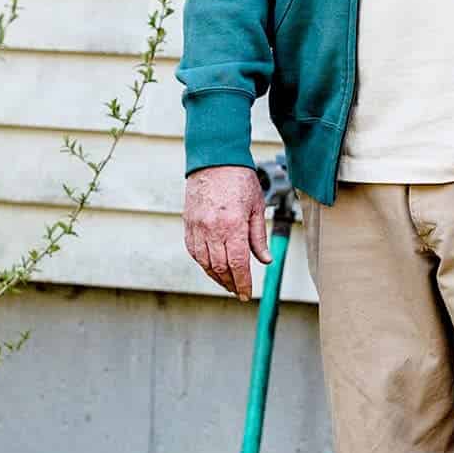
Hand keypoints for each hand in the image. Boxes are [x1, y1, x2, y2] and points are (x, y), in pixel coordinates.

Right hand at [184, 164, 270, 299]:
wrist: (214, 158)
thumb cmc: (239, 179)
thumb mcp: (256, 207)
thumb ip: (258, 237)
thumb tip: (265, 260)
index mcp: (233, 225)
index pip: (237, 264)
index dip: (242, 283)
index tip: (246, 294)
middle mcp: (212, 228)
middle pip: (220, 267)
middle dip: (230, 284)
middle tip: (238, 291)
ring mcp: (197, 226)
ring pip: (204, 262)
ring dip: (216, 277)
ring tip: (227, 283)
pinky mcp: (188, 223)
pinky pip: (193, 250)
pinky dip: (202, 263)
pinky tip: (211, 267)